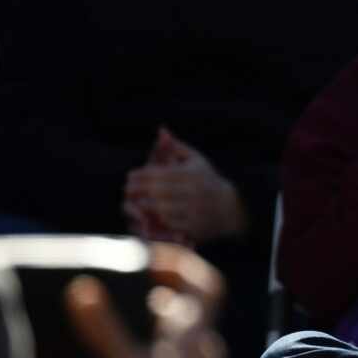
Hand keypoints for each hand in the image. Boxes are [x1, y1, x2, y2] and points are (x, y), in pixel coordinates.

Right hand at [65, 245, 249, 357]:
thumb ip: (105, 331)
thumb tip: (83, 288)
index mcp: (194, 335)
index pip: (206, 284)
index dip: (183, 264)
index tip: (150, 256)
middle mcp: (201, 348)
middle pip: (190, 304)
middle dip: (159, 287)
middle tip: (126, 281)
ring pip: (179, 332)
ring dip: (153, 318)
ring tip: (120, 315)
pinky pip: (172, 356)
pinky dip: (151, 345)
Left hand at [123, 129, 245, 243]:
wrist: (231, 208)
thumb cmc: (207, 181)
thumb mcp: (196, 161)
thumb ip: (177, 147)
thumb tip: (162, 131)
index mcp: (193, 174)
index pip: (162, 173)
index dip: (142, 175)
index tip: (130, 176)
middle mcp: (195, 192)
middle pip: (160, 191)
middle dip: (140, 190)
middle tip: (127, 190)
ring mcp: (195, 210)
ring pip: (163, 208)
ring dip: (146, 206)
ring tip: (133, 203)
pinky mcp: (195, 226)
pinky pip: (171, 223)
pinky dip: (157, 220)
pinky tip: (148, 215)